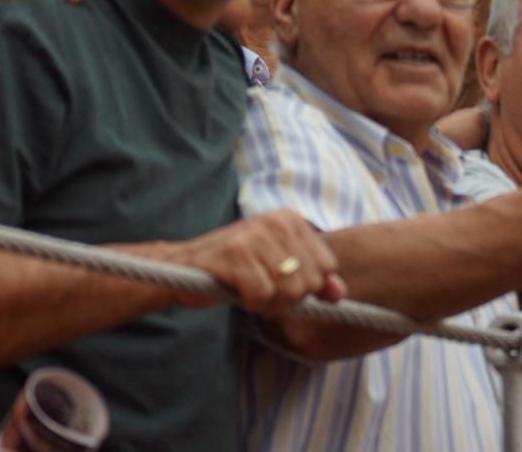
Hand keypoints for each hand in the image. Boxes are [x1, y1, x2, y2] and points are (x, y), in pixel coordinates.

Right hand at [150, 209, 344, 316]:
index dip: (305, 286)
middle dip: (286, 297)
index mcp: (291, 219)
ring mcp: (255, 235)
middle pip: (309, 282)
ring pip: (289, 291)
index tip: (279, 281)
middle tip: (260, 288)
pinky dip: (250, 302)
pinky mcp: (234, 254)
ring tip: (248, 288)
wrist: (181, 267)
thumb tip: (340, 295)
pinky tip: (236, 290)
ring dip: (267, 302)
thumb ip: (314, 280)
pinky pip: (262, 295)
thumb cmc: (235, 269)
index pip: (327, 266)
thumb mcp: (279, 268)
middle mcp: (276, 221)